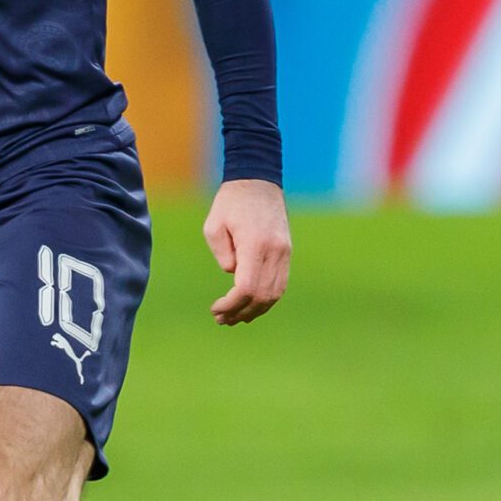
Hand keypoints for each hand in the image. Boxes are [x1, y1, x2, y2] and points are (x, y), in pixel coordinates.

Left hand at [202, 178, 289, 325]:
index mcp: (255, 244)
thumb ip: (222, 254)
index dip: (231, 304)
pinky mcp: (287, 252)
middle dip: (241, 312)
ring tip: (235, 318)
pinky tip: (251, 306)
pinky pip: (280, 284)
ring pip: (274, 294)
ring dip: (255, 310)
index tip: (215, 309)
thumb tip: (233, 275)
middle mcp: (275, 251)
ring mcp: (284, 252)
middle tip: (221, 320)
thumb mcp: (214, 226)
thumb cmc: (231, 202)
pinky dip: (267, 299)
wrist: (258, 180)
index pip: (246, 287)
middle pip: (262, 296)